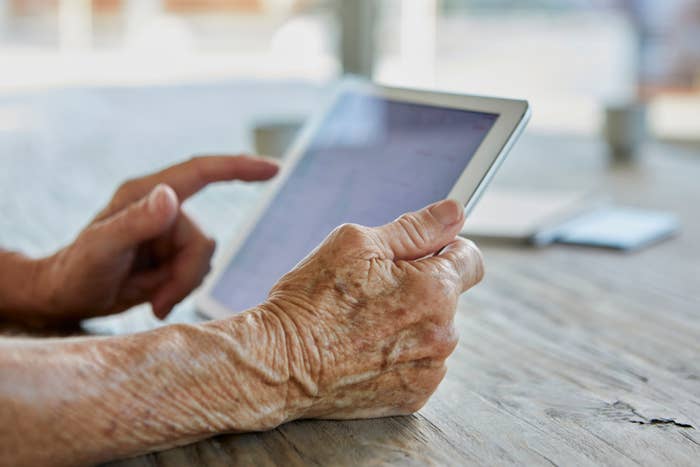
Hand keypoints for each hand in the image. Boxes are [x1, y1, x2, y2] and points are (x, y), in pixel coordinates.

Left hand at [33, 155, 277, 323]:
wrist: (66, 296)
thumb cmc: (76, 270)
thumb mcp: (101, 249)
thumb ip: (135, 222)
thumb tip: (171, 196)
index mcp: (147, 194)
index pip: (201, 172)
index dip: (239, 167)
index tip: (273, 168)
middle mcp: (163, 208)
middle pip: (203, 239)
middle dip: (187, 274)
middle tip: (159, 300)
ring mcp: (168, 232)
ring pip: (203, 259)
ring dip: (182, 285)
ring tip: (153, 300)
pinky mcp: (171, 254)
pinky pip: (196, 272)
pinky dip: (180, 290)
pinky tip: (155, 300)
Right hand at [260, 198, 483, 419]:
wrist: (278, 363)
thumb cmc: (311, 300)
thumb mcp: (357, 244)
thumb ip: (415, 228)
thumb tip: (455, 211)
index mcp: (435, 289)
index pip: (470, 258)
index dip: (446, 248)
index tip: (424, 253)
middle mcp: (443, 334)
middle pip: (447, 297)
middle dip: (420, 287)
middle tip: (372, 290)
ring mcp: (429, 370)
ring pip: (432, 332)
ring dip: (410, 323)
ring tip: (362, 324)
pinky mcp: (412, 396)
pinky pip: (418, 364)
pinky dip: (398, 355)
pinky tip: (363, 351)